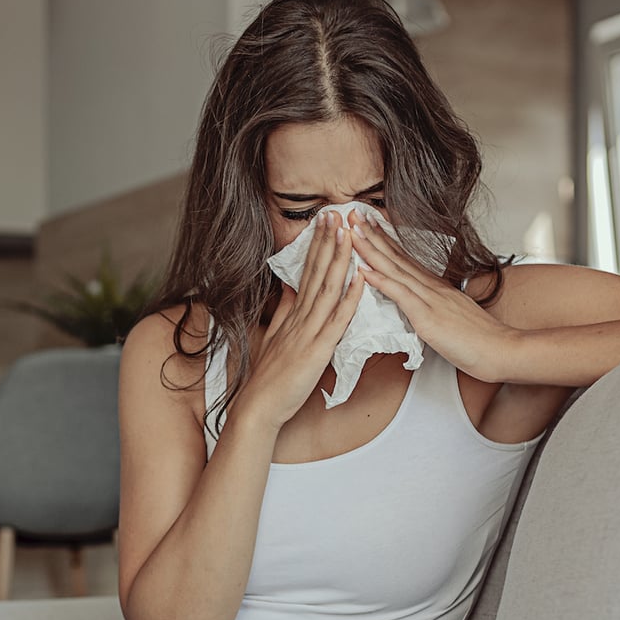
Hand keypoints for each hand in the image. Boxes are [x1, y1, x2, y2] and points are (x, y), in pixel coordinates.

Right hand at [239, 212, 367, 429]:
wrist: (260, 406)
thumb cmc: (269, 377)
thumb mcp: (275, 336)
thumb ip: (284, 310)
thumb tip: (290, 287)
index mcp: (292, 314)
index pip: (307, 272)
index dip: (317, 245)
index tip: (325, 221)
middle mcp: (300, 317)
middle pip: (316, 272)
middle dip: (327, 241)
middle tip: (336, 213)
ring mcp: (308, 332)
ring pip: (327, 288)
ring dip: (339, 259)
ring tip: (348, 233)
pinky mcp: (317, 349)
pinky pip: (337, 319)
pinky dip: (349, 297)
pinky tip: (359, 277)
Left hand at [350, 217, 516, 381]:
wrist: (500, 348)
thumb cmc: (479, 338)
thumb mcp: (452, 315)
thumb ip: (435, 305)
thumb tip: (421, 303)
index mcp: (435, 286)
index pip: (404, 258)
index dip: (384, 240)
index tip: (368, 223)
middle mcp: (430, 286)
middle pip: (396, 256)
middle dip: (372, 235)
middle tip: (353, 214)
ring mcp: (429, 299)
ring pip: (395, 269)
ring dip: (371, 250)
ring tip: (352, 232)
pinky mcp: (428, 317)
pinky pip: (401, 295)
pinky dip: (382, 280)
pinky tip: (365, 269)